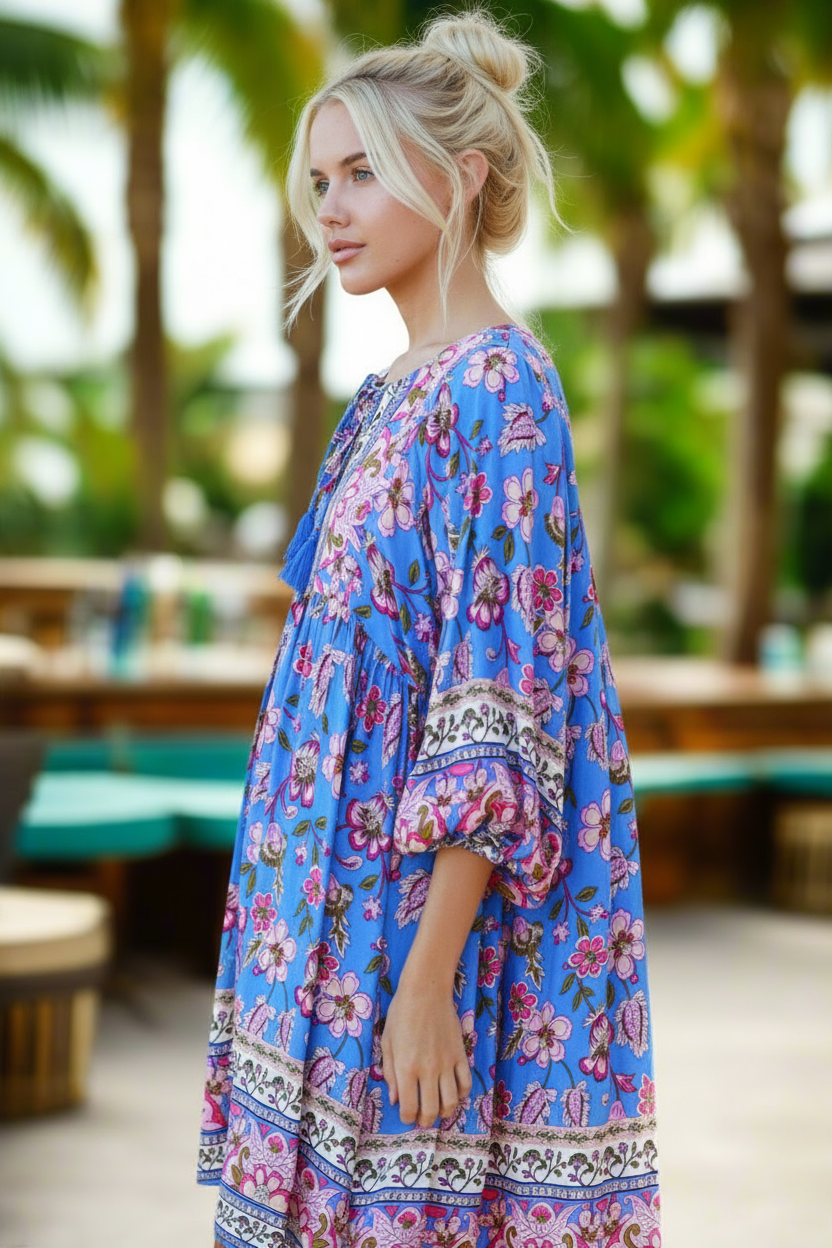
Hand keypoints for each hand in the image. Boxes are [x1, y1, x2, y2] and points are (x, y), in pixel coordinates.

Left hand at [381, 982, 471, 1127]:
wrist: (426, 991)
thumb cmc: (401, 1013)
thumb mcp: (387, 1042)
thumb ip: (390, 1073)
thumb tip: (395, 1099)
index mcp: (405, 1067)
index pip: (409, 1107)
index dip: (407, 1117)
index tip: (406, 1115)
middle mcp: (427, 1070)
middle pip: (431, 1110)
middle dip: (425, 1120)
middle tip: (422, 1118)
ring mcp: (446, 1063)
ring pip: (451, 1102)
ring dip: (445, 1112)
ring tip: (439, 1109)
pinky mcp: (460, 1055)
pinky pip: (465, 1084)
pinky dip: (461, 1095)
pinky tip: (453, 1093)